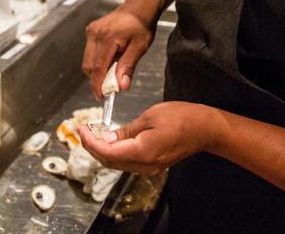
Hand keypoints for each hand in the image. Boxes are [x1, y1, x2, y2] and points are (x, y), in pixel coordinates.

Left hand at [77, 102, 222, 175]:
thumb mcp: (150, 117)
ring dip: (101, 150)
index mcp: (143, 152)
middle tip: (82, 131)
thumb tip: (106, 138)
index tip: (81, 130)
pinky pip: (126, 162)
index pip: (107, 152)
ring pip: (117, 163)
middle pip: (110, 161)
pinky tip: (108, 140)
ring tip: (91, 134)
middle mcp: (144, 166)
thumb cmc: (181, 118)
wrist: (204, 129)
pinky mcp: (152, 165)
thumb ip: (126, 130)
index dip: (90, 142)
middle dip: (92, 147)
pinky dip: (113, 152)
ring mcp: (149, 168)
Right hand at [82, 8, 153, 98]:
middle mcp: (95, 34)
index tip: (101, 97)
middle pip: (89, 66)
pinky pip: (89, 52)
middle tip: (108, 89)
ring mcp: (91, 31)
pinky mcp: (90, 31)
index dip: (98, 85)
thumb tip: (121, 86)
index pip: (98, 68)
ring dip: (96, 71)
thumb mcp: (139, 48)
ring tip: (111, 74)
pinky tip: (108, 62)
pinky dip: (96, 62)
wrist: (137, 8)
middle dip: (96, 80)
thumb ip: (128, 67)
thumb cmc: (141, 26)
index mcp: (108, 38)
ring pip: (87, 60)